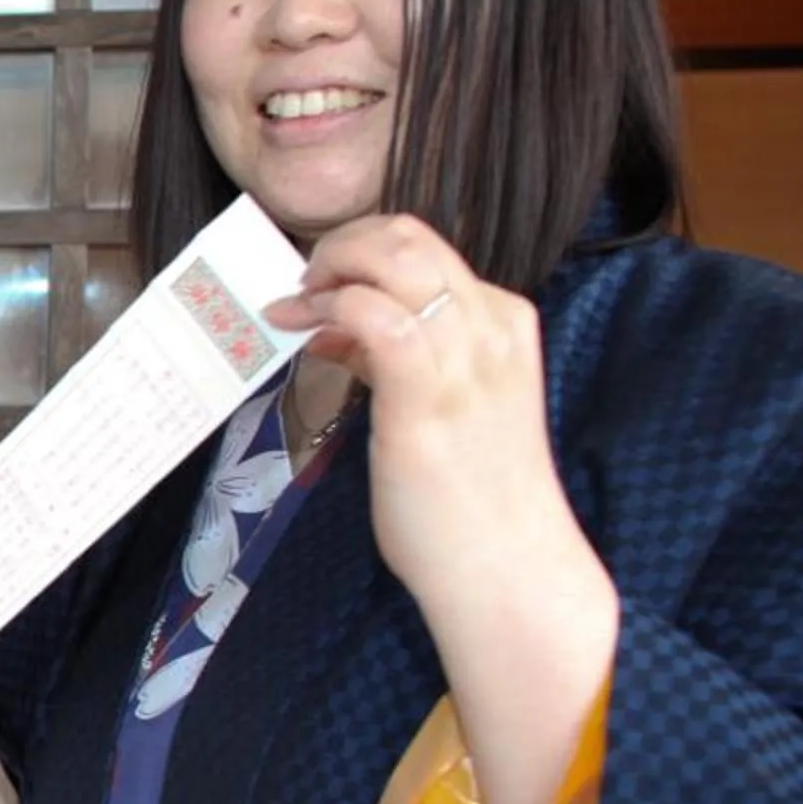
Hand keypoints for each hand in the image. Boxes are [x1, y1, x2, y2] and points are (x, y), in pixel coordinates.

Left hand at [263, 214, 588, 615]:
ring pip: (392, 261)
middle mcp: (490, 327)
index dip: (362, 254)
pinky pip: (375, 315)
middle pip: (408, 237)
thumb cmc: (471, 501)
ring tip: (296, 307)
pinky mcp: (426, 395)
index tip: (323, 286)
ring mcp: (464, 358)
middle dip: (341, 246)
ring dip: (329, 272)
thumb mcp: (443, 409)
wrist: (507, 566)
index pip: (426, 249)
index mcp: (503, 323)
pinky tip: (303, 332)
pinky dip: (331, 309)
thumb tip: (340, 330)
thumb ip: (398, 361)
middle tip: (304, 285)